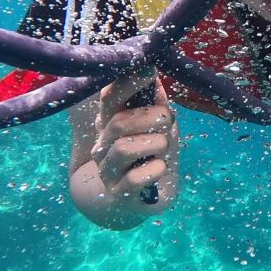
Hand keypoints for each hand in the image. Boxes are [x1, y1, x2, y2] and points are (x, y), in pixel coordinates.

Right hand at [90, 73, 178, 213]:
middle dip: (150, 116)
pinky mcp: (118, 193)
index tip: (149, 70)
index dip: (127, 83)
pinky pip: (134, 178)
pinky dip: (154, 169)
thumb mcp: (158, 128)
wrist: (141, 200)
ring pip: (124, 149)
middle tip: (168, 120)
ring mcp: (107, 170)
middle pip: (118, 122)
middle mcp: (102, 145)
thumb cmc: (151, 155)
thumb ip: (157, 106)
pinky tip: (160, 167)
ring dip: (155, 143)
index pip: (108, 98)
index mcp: (110, 123)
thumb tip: (156, 80)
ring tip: (163, 146)